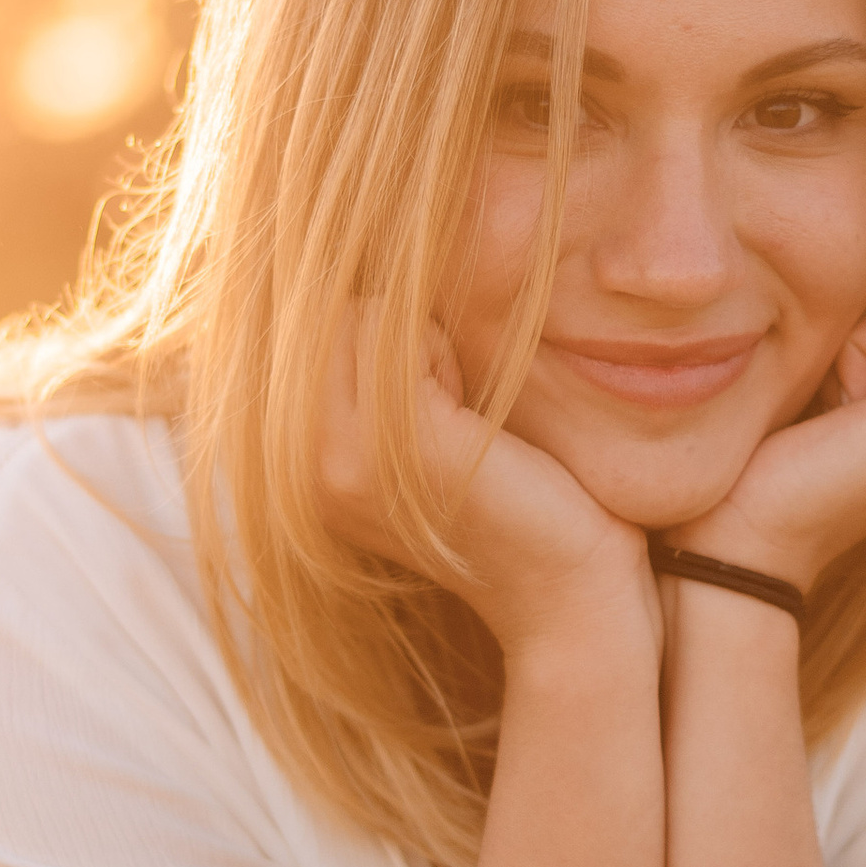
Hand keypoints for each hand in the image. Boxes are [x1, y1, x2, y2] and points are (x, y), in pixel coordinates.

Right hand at [316, 304, 658, 667]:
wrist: (567, 593)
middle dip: (395, 333)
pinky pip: (399, 333)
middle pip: (325, 312)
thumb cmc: (515, 499)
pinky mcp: (397, 445)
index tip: (435, 405)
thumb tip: (349, 273)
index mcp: (298, 466)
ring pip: (358, 314)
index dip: (378, 337)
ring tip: (462, 419)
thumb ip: (372, 375)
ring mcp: (339, 461)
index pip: (307, 325)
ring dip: (423, 342)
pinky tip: (477, 424)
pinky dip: (446, 353)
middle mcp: (300, 469)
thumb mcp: (424, 432)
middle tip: (453, 409)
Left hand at [676, 274, 865, 596]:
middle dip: (844, 324)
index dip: (840, 321)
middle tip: (812, 405)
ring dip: (843, 337)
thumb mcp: (804, 377)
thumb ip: (843, 327)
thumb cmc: (744, 466)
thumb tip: (851, 242)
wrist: (731, 547)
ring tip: (819, 412)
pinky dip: (851, 347)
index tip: (809, 396)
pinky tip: (829, 415)